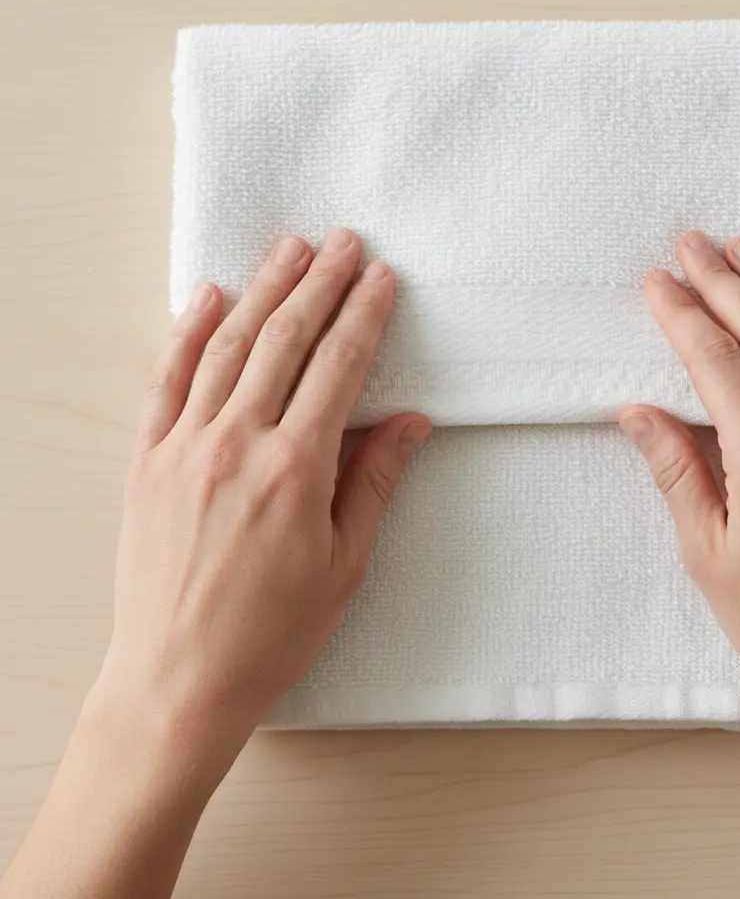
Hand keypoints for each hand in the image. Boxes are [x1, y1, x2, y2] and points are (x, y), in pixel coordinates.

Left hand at [95, 229, 428, 766]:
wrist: (178, 680)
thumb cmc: (271, 633)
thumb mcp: (345, 564)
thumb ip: (374, 482)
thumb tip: (410, 423)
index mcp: (296, 469)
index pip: (338, 368)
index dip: (364, 315)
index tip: (380, 278)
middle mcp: (238, 444)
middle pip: (286, 341)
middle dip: (320, 284)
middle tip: (344, 242)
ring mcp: (185, 447)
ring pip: (228, 347)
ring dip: (264, 292)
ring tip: (289, 250)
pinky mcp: (147, 461)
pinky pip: (166, 380)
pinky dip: (187, 333)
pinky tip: (209, 297)